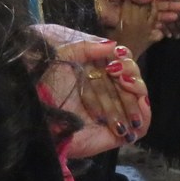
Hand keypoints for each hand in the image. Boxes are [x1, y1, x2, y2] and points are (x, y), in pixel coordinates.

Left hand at [35, 27, 150, 158]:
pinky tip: (139, 101)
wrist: (34, 110)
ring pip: (140, 102)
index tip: (118, 55)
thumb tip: (115, 45)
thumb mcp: (65, 54)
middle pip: (134, 84)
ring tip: (125, 81)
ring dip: (139, 89)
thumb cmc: (45, 82)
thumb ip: (89, 47)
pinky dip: (145, 113)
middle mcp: (107, 96)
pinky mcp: (114, 135)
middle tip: (119, 71)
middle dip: (132, 73)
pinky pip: (141, 128)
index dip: (126, 61)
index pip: (124, 68)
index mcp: (97, 78)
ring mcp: (113, 116)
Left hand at [88, 0, 161, 56]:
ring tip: (177, 16)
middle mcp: (134, 5)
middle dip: (168, 6)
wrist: (91, 4)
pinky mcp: (129, 27)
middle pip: (154, 6)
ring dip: (165, 16)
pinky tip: (165, 27)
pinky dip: (155, 27)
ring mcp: (132, 17)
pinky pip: (144, 27)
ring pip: (152, 17)